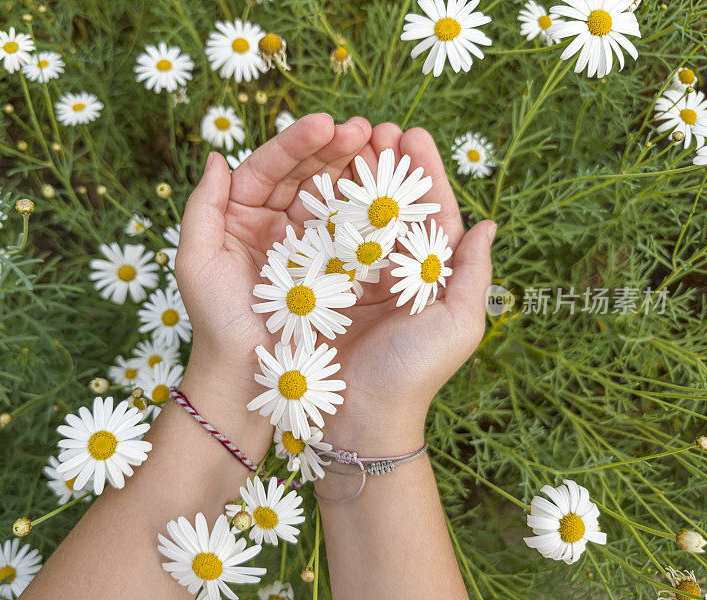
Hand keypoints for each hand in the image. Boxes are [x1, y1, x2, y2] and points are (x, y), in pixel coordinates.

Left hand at [173, 114, 372, 454]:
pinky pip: (349, 232)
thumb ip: (201, 207)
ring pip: (329, 197)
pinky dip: (366, 209)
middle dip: (332, 148)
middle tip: (364, 130)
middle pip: (304, 174)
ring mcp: (306, 244)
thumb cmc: (216, 321)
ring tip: (381, 147)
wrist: (245, 376)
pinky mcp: (332, 269)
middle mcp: (275, 223)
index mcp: (241, 215)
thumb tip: (215, 158)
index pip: (268, 168)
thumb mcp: (196, 262)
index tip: (326, 124)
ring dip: (354, 170)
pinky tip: (385, 189)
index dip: (295, 144)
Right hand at [305, 123, 496, 454]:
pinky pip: (321, 240)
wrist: (360, 417)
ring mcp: (355, 276)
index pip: (430, 211)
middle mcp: (393, 269)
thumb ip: (473, 273)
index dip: (422, 172)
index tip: (411, 134)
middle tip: (373, 127)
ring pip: (356, 214)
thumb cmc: (415, 373)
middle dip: (383, 165)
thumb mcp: (458, 324)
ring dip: (351, 177)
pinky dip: (318, 208)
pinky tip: (313, 178)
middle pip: (390, 204)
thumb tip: (489, 224)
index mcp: (430, 274)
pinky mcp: (320, 287)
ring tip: (344, 140)